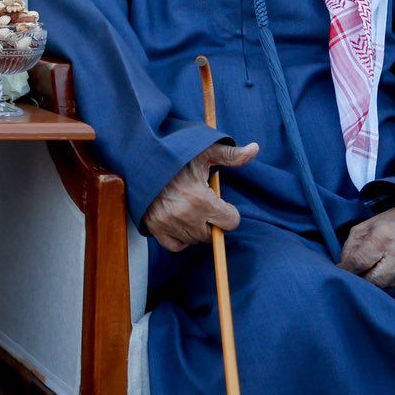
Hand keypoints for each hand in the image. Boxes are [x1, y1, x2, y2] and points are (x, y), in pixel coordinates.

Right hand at [143, 141, 258, 252]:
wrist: (139, 156)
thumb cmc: (173, 153)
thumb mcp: (204, 151)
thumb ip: (231, 155)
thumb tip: (255, 149)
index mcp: (201, 199)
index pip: (231, 222)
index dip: (228, 211)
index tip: (219, 201)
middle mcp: (186, 215)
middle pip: (213, 233)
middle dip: (212, 221)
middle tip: (204, 205)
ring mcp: (168, 223)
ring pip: (195, 239)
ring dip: (197, 229)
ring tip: (190, 210)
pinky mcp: (154, 227)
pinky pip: (175, 245)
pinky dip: (180, 238)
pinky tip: (180, 222)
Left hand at [340, 201, 394, 288]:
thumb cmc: (394, 222)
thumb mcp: (367, 225)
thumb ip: (352, 246)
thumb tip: (343, 267)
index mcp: (383, 237)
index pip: (359, 262)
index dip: (346, 269)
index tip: (340, 271)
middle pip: (374, 281)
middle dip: (362, 280)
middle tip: (358, 274)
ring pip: (388, 286)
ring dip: (379, 281)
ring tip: (378, 269)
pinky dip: (394, 281)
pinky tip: (394, 270)